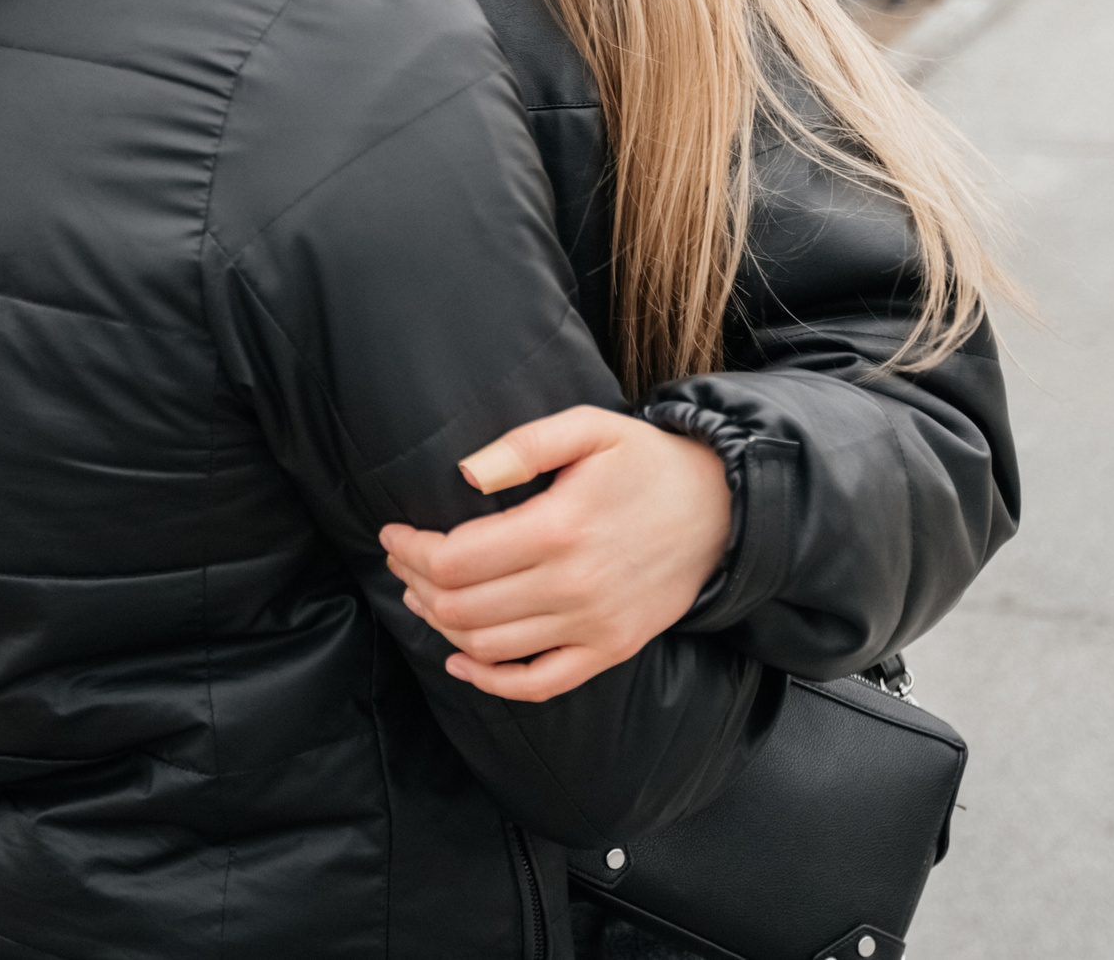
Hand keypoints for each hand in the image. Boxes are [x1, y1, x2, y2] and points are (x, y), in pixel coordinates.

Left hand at [379, 407, 730, 702]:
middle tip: (402, 561)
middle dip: (415, 584)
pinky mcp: (609, 649)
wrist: (722, 509)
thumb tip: (464, 475)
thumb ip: (523, 446)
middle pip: (460, 607)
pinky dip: (489, 681)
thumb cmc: (647, 462)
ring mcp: (592, 625)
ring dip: (440, 625)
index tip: (392, 534)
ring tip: (421, 595)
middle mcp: (572, 585)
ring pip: (487, 647)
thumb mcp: (590, 429)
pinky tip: (459, 661)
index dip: (411, 550)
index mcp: (558, 528)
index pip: (454, 560)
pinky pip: (537, 684)